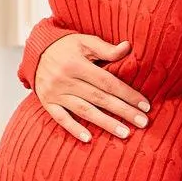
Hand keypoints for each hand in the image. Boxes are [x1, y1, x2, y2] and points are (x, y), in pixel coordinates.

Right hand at [34, 34, 150, 142]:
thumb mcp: (85, 41)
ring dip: (105, 123)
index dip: (127, 94)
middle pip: (100, 98)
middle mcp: (65, 80)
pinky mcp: (47, 102)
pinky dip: (74, 129)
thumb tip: (128, 47)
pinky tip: (88, 139)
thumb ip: (106, 48)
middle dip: (123, 111)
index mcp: (77, 64)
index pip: (108, 82)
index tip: (145, 105)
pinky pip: (60, 118)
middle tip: (142, 122)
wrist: (35, 50)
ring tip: (125, 133)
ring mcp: (55, 93)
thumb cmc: (66, 46)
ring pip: (84, 111)